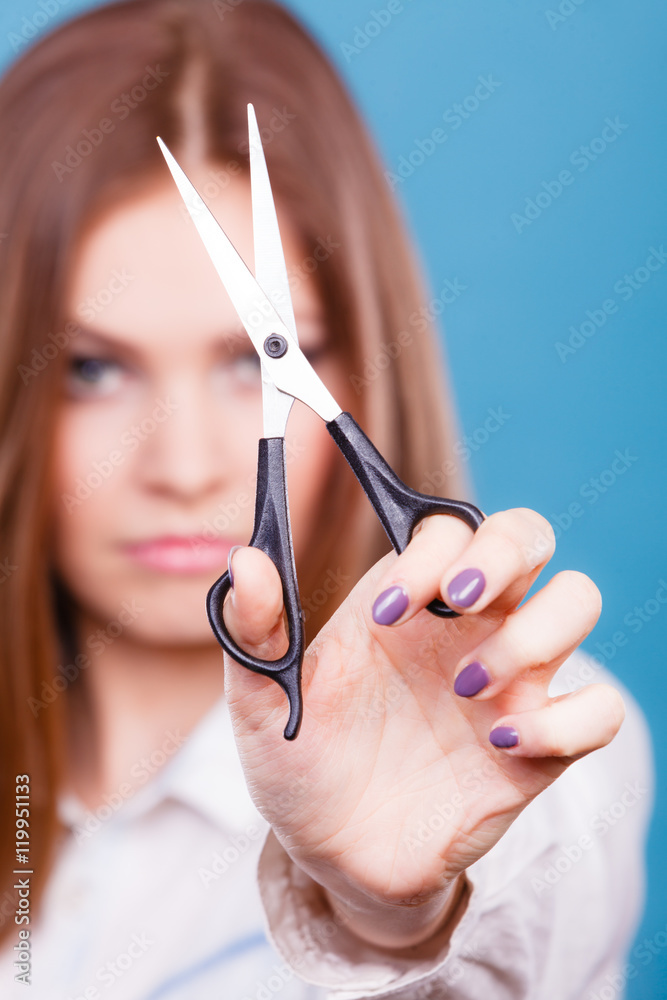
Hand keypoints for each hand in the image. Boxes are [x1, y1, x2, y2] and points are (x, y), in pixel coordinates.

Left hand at [221, 508, 624, 947]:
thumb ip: (255, 632)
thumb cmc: (299, 764)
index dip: (432, 549)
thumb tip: (244, 558)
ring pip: (576, 602)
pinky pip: (596, 710)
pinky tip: (503, 743)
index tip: (391, 607)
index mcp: (404, 599)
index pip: (449, 527)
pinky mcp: (537, 748)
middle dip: (504, 552)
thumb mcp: (262, 703)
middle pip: (528, 536)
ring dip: (533, 633)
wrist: (331, 856)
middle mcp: (464, 626)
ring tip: (465, 690)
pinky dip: (566, 721)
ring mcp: (507, 682)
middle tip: (456, 603)